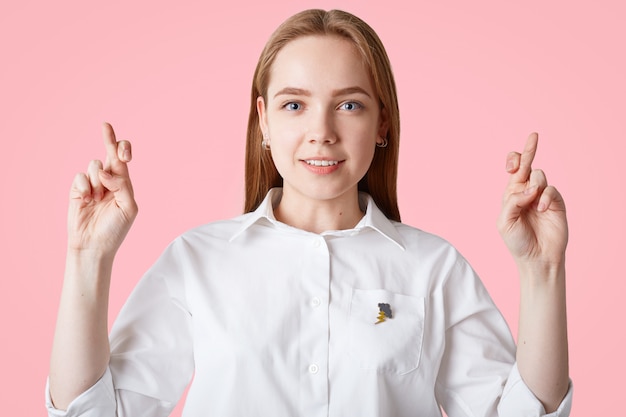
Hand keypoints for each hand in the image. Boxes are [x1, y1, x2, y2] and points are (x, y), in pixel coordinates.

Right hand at [67, 123, 137, 258]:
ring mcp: (92, 183)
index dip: (123, 149)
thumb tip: (105, 171)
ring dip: (98, 182)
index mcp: (124, 183)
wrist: (94, 245)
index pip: (123, 160)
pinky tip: (86, 201)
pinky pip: (80, 177)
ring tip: (97, 199)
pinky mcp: (77, 189)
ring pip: (95, 165)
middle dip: (109, 138)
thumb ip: (122, 186)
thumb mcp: (128, 207)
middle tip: (105, 125)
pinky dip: (85, 188)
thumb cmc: (115, 228)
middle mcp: (108, 179)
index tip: (123, 148)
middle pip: (109, 152)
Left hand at [497, 133, 567, 266]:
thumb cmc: (517, 241)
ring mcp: (542, 196)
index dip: (513, 161)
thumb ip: (513, 201)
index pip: (513, 170)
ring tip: (534, 204)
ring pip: (539, 175)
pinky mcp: (556, 203)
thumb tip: (530, 188)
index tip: (510, 166)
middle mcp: (526, 191)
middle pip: (528, 164)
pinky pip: (551, 190)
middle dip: (529, 149)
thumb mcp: (505, 221)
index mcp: (511, 194)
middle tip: (533, 135)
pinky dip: (545, 197)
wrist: (536, 258)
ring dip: (535, 186)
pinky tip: (542, 208)